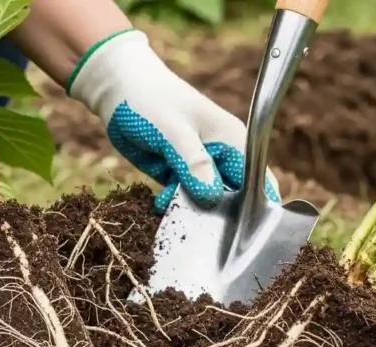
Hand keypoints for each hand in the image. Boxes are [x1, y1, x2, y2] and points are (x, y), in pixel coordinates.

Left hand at [67, 29, 279, 213]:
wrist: (118, 89)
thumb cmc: (150, 99)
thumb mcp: (172, 130)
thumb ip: (193, 162)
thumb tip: (212, 195)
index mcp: (233, 141)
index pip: (257, 181)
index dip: (254, 207)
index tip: (238, 228)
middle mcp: (222, 156)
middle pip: (234, 198)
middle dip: (217, 213)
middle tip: (193, 216)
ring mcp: (200, 166)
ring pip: (207, 202)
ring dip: (191, 209)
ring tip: (168, 200)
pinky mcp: (180, 174)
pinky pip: (185, 198)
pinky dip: (175, 204)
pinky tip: (160, 200)